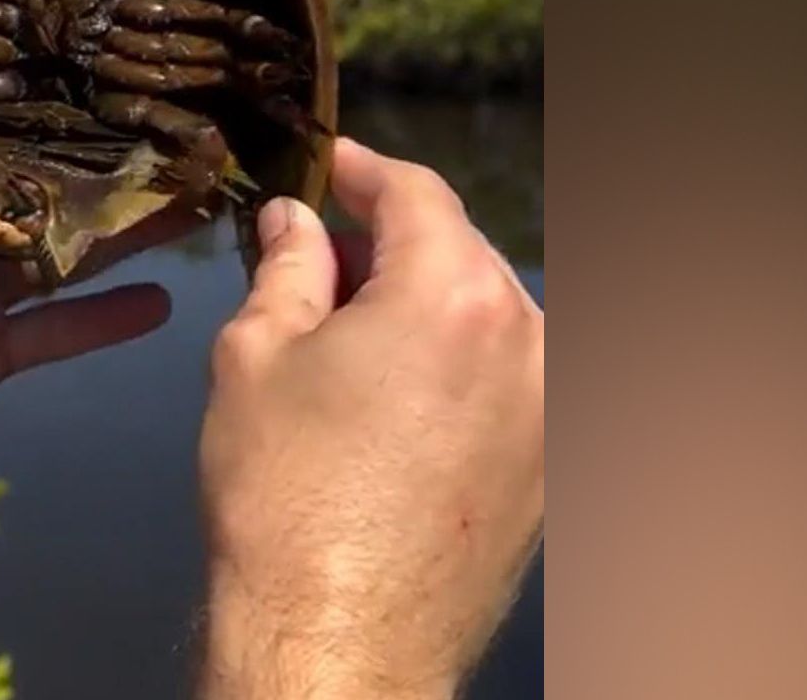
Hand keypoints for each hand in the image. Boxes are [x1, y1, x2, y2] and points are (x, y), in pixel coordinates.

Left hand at [0, 0, 179, 491]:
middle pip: (47, 170)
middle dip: (108, 142)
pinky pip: (54, 335)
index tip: (87, 20)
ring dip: (132, 223)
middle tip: (179, 102)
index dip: (28, 68)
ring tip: (201, 190)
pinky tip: (165, 300)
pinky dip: (104, 323)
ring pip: (69, 245)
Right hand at [198, 139, 542, 698]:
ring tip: (348, 333)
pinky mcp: (552, 467)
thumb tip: (294, 220)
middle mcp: (528, 338)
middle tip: (316, 254)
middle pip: (459, 251)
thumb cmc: (285, 497)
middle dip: (390, 242)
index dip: (361, 169)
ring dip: (425, 305)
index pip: (416, 193)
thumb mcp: (254, 357)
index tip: (324, 165)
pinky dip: (457, 364)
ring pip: (488, 315)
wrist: (340, 641)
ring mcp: (551, 407)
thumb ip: (284, 268)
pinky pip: (507, 379)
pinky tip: (394, 396)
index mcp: (455, 294)